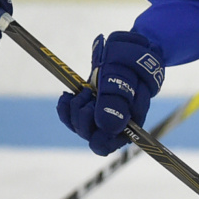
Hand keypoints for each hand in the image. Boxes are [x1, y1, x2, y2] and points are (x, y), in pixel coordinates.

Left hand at [56, 32, 164, 155]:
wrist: (131, 53)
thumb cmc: (134, 66)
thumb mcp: (126, 80)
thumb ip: (116, 102)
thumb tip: (104, 126)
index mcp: (127, 126)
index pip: (103, 145)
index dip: (93, 134)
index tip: (91, 110)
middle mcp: (111, 126)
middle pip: (87, 135)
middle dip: (83, 114)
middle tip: (90, 93)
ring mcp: (99, 117)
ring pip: (76, 125)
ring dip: (75, 106)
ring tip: (86, 90)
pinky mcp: (88, 108)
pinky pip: (68, 117)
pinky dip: (65, 106)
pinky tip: (67, 95)